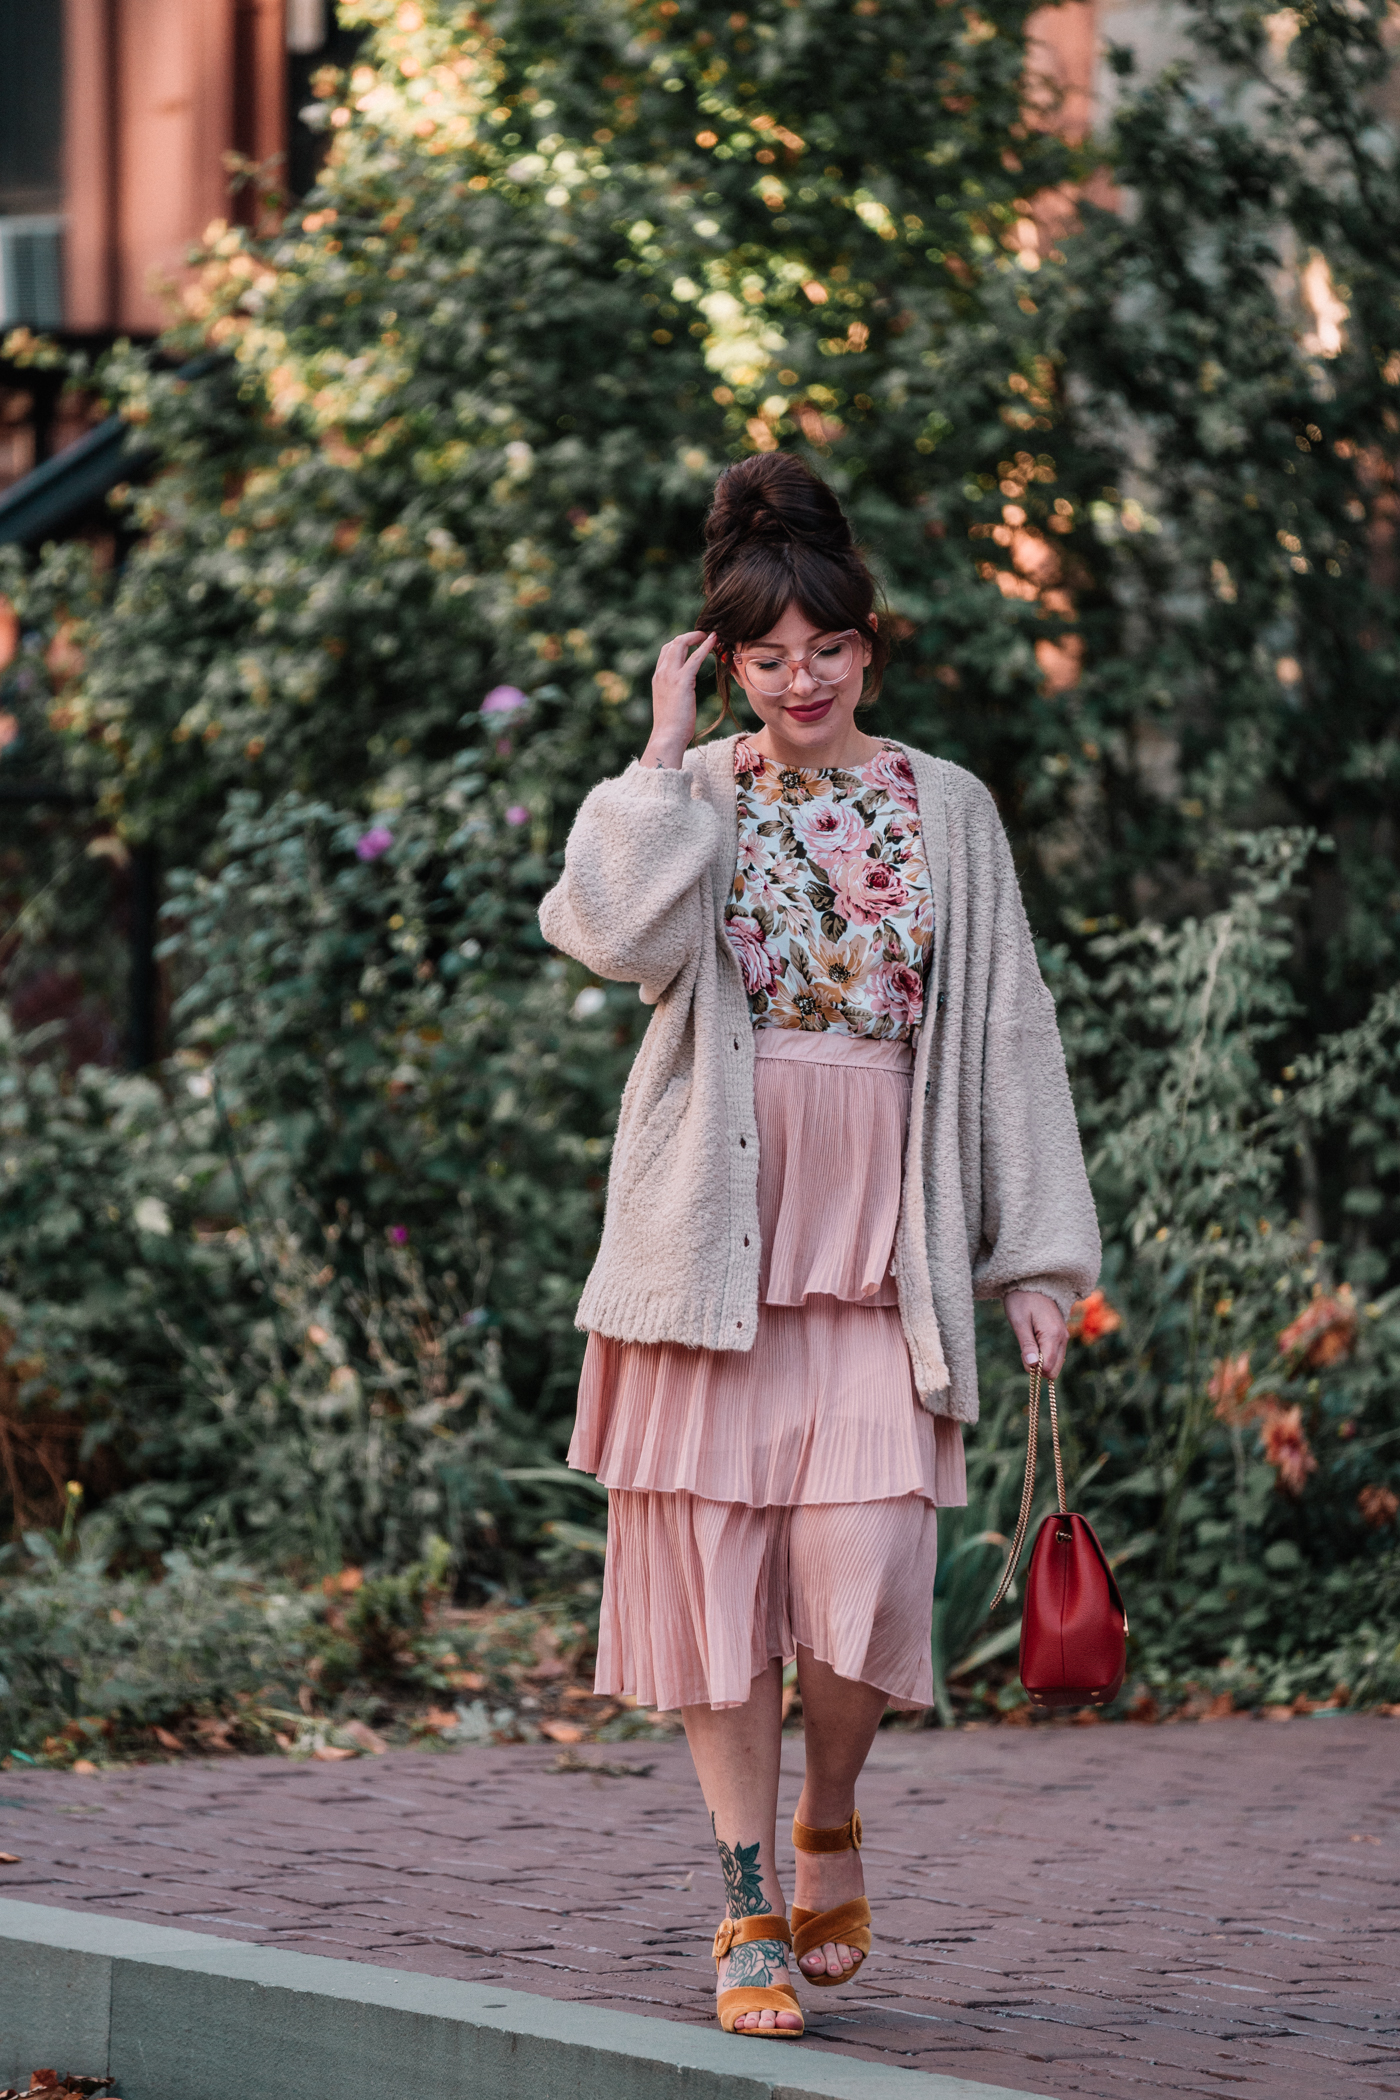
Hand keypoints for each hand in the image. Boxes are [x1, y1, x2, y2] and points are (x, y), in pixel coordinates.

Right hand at [641, 630, 715, 768]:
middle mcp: (661, 673)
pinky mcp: (682, 680)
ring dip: (697, 636)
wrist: (667, 737)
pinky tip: (714, 640)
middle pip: (673, 643)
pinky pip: (694, 657)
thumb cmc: (671, 727)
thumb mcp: (670, 705)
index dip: (681, 643)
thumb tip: (683, 696)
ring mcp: (669, 675)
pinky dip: (705, 646)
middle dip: (690, 636)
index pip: (666, 651)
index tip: (695, 643)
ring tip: (711, 635)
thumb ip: (674, 693)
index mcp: (658, 678)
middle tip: (705, 635)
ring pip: (680, 644)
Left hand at [1003, 1290, 1067, 1378]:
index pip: (1047, 1368)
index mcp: (1053, 1335)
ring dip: (1040, 1361)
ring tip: (1029, 1342)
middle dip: (1037, 1367)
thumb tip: (1032, 1366)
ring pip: (1055, 1364)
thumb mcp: (1019, 1322)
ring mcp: (1063, 1337)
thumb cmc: (1021, 1300)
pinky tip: (1034, 1342)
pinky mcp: (1061, 1335)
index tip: (1023, 1353)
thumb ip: (1027, 1345)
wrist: (1031, 1283)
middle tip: (1025, 1349)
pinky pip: (1055, 1355)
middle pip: (1053, 1370)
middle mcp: (1063, 1338)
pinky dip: (1044, 1355)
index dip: (1032, 1367)